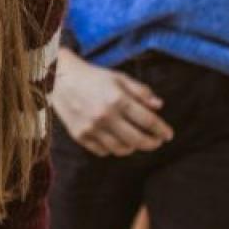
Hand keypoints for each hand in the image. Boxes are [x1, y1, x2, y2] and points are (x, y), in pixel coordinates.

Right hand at [51, 52, 172, 155]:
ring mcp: (91, 128)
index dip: (162, 130)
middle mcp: (105, 116)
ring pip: (121, 149)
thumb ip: (141, 91)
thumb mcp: (119, 78)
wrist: (60, 79)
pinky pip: (103, 151)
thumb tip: (159, 106)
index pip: (148, 121)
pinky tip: (117, 141)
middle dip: (152, 143)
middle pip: (137, 140)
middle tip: (157, 142)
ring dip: (133, 148)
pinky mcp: (80, 136)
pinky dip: (114, 149)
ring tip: (137, 141)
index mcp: (118, 100)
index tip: (169, 135)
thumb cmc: (93, 77)